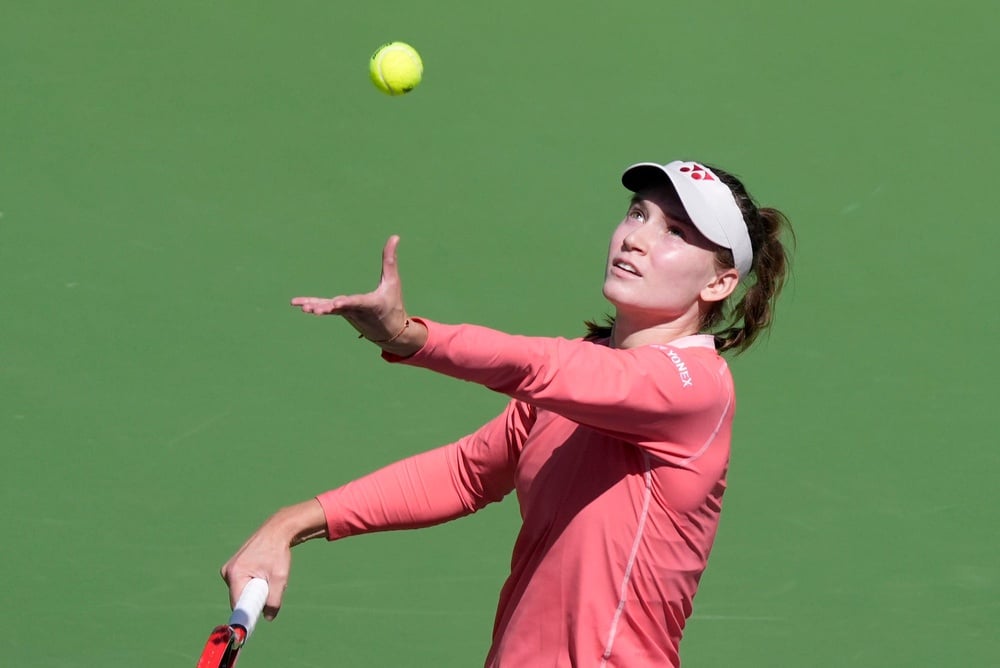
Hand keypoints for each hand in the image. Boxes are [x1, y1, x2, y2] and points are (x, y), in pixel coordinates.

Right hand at [220, 500, 325, 619]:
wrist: (277, 530)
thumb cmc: (278, 552)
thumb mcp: (279, 577)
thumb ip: (274, 600)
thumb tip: (268, 617)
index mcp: (235, 574)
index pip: (237, 604)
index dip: (247, 613)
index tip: (255, 620)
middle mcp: (227, 571)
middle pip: (240, 598)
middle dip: (255, 598)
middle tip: (270, 587)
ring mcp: (229, 568)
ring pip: (242, 591)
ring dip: (256, 590)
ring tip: (268, 575)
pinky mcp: (234, 566)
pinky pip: (242, 583)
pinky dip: (254, 583)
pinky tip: (264, 571)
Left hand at [292, 235, 416, 344]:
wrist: (391, 333)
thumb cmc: (393, 305)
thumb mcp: (393, 282)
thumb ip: (390, 260)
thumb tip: (395, 236)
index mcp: (371, 304)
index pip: (357, 303)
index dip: (346, 303)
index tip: (336, 304)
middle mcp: (357, 312)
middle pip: (340, 309)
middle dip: (327, 309)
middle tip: (314, 310)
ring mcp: (347, 314)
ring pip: (330, 310)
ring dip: (317, 308)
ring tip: (304, 308)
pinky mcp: (342, 315)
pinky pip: (326, 309)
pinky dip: (314, 306)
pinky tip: (299, 305)